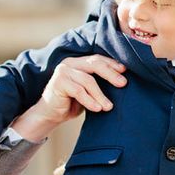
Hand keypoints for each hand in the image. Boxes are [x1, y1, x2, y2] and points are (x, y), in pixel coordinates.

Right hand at [11, 55, 126, 140]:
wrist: (50, 115)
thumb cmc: (71, 103)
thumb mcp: (88, 91)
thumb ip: (98, 83)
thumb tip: (122, 81)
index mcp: (77, 62)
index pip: (97, 59)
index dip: (112, 64)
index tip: (125, 71)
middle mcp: (70, 63)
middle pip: (94, 64)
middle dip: (111, 74)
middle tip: (123, 84)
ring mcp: (63, 71)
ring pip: (88, 80)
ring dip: (100, 95)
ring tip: (109, 107)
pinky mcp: (58, 82)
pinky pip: (79, 91)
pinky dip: (89, 101)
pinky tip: (97, 109)